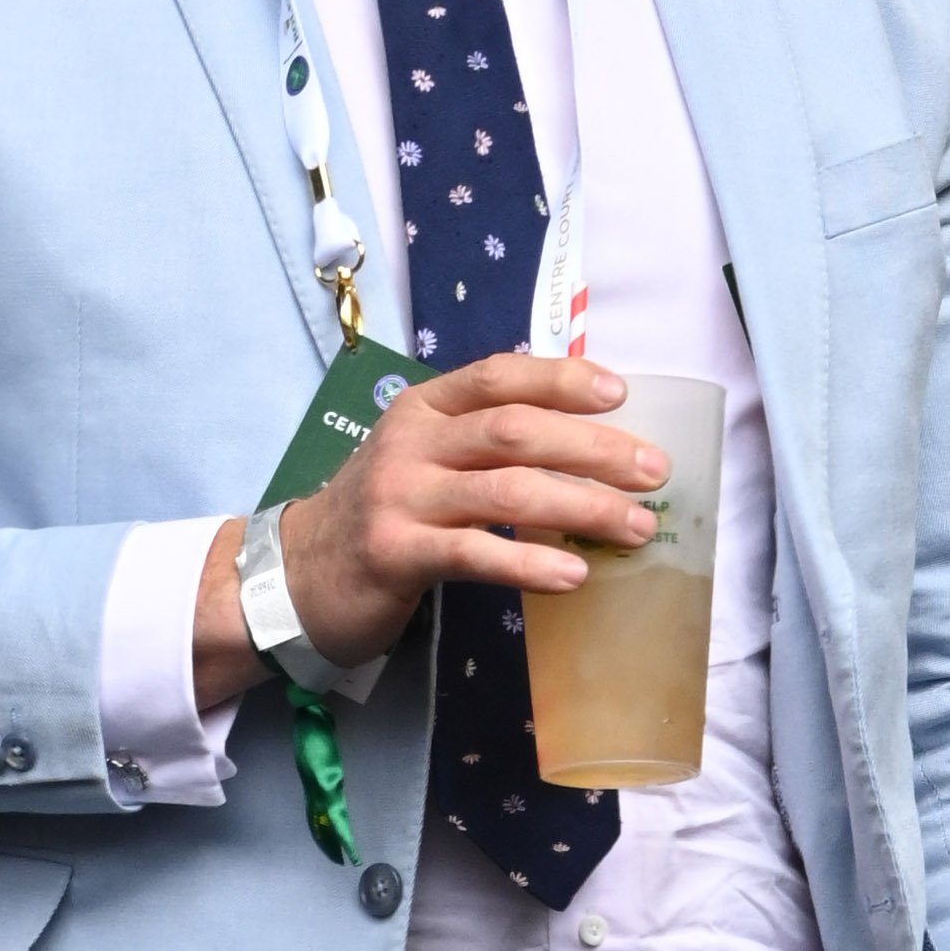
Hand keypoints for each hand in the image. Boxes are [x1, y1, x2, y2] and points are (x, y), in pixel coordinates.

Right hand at [191, 356, 664, 708]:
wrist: (296, 574)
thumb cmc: (383, 513)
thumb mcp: (423, 456)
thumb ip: (484, 439)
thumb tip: (590, 440)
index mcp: (424, 406)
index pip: (499, 376)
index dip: (562, 379)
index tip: (621, 393)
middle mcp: (412, 442)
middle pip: (516, 431)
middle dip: (593, 448)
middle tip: (653, 470)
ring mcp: (401, 497)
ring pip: (506, 490)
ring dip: (581, 507)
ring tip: (635, 527)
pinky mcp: (396, 554)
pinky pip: (474, 554)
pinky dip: (530, 562)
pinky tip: (573, 574)